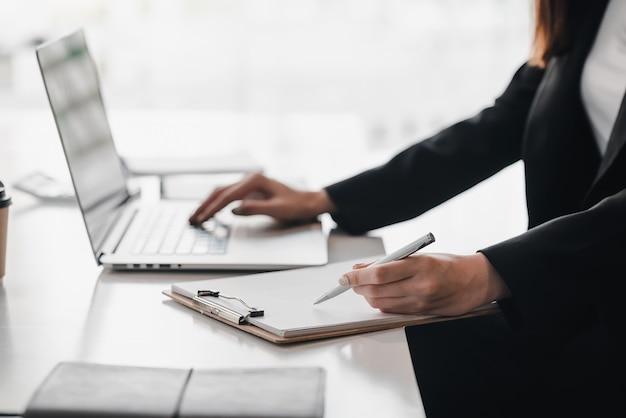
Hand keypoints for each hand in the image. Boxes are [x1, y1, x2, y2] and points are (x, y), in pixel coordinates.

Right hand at [188, 172, 336, 224]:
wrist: (307, 202)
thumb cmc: (295, 205)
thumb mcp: (277, 209)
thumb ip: (255, 209)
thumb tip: (234, 210)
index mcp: (255, 181)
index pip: (228, 196)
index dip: (213, 208)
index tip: (203, 218)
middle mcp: (249, 179)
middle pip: (220, 191)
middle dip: (205, 205)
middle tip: (192, 219)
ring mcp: (249, 183)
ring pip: (222, 192)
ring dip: (208, 203)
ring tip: (196, 216)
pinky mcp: (249, 190)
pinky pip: (228, 195)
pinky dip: (217, 202)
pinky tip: (210, 210)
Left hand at [340, 252, 509, 315]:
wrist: (476, 281)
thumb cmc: (448, 264)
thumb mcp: (419, 255)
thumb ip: (390, 262)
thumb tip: (361, 268)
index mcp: (420, 265)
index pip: (380, 273)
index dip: (358, 276)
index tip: (344, 275)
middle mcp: (420, 286)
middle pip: (377, 291)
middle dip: (358, 286)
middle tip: (350, 281)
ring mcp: (422, 302)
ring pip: (382, 303)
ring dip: (367, 296)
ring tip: (362, 287)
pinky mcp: (423, 313)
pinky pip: (393, 311)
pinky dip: (380, 304)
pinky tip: (378, 296)